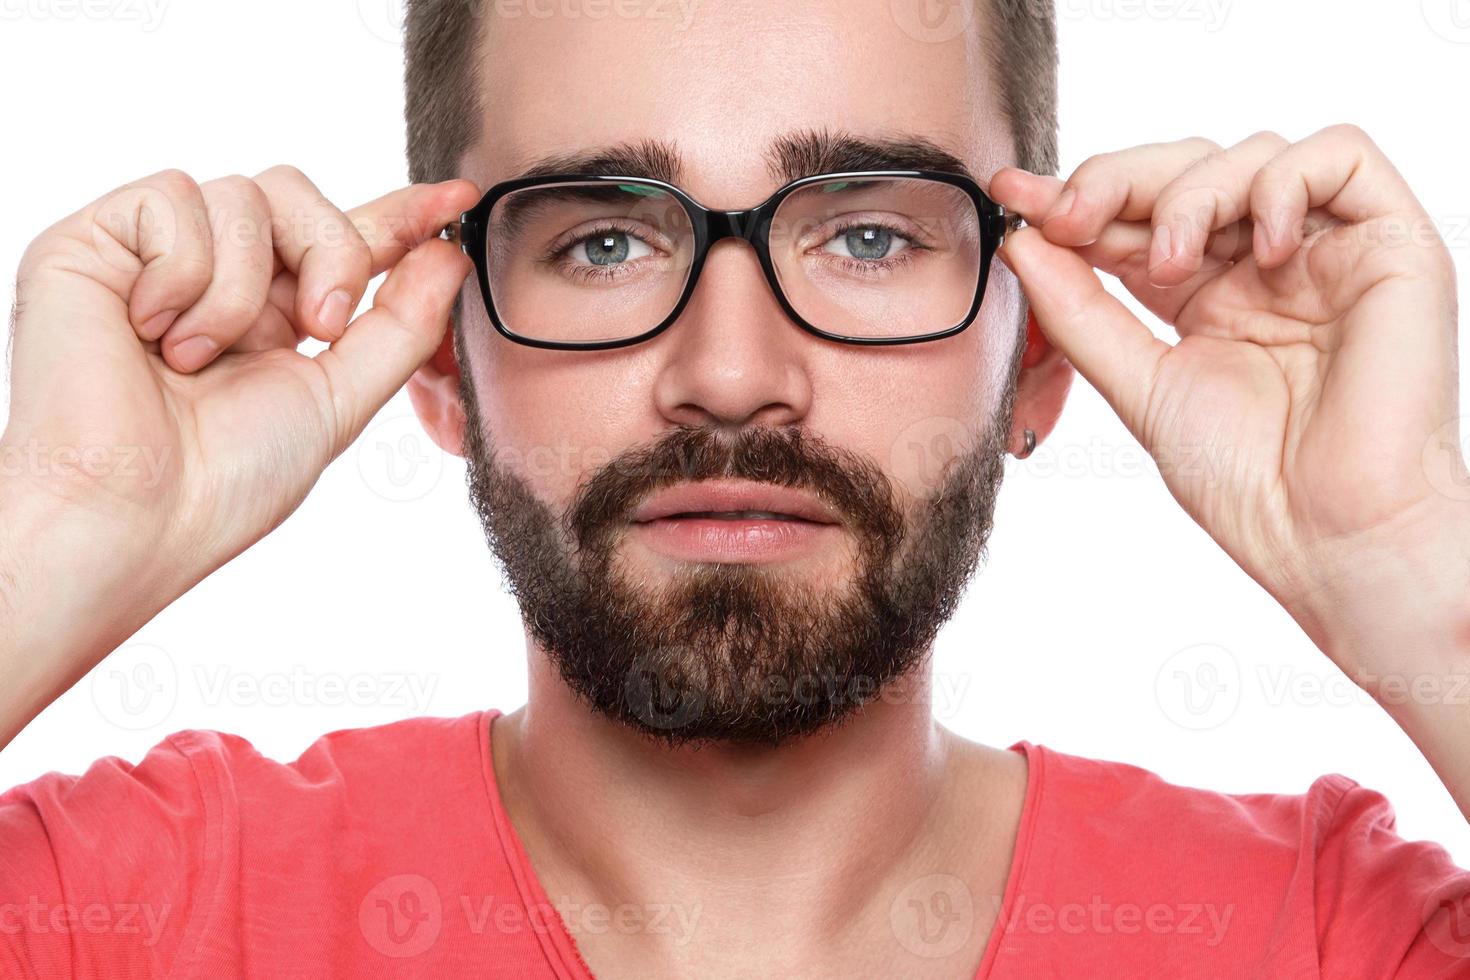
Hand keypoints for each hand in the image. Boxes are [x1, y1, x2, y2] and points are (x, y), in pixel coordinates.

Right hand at [0, 167, 476, 735]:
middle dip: (335, 254)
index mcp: (276, 315)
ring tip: (200, 357)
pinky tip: (153, 333)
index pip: (344, 237)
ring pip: (245, 193)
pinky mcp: (96, 240)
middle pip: (300, 194)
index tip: (460, 200)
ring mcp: (155, 256)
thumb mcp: (342, 398)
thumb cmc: (227, 479)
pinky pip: (176, 198)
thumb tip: (448, 255)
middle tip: (321, 328)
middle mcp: (218, 276)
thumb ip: (401, 324)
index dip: (402, 215)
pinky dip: (185, 272)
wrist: (134, 513)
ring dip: (246, 287)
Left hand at [990, 126, 1465, 674]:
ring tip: (1173, 264)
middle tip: (1070, 215)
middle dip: (1117, 180)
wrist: (1330, 534)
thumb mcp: (1140, 385)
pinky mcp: (1390, 242)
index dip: (1074, 200)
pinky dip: (1284, 183)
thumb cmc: (1249, 481)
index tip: (1014, 198)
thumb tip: (1023, 244)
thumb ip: (1081, 313)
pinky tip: (1259, 248)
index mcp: (1203, 296)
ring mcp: (1324, 249)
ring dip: (1191, 194)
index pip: (1133, 219)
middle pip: (1185, 170)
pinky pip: (1341, 156)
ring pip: (1250, 153)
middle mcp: (1261, 264)